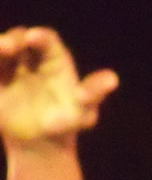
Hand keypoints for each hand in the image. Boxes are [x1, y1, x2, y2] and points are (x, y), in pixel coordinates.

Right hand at [0, 27, 117, 144]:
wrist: (41, 144)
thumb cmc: (66, 123)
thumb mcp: (83, 112)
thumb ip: (93, 94)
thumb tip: (113, 79)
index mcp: (55, 59)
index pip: (46, 40)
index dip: (39, 36)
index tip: (31, 37)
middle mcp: (31, 60)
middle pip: (20, 38)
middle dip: (12, 39)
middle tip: (8, 48)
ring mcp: (10, 70)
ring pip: (1, 52)